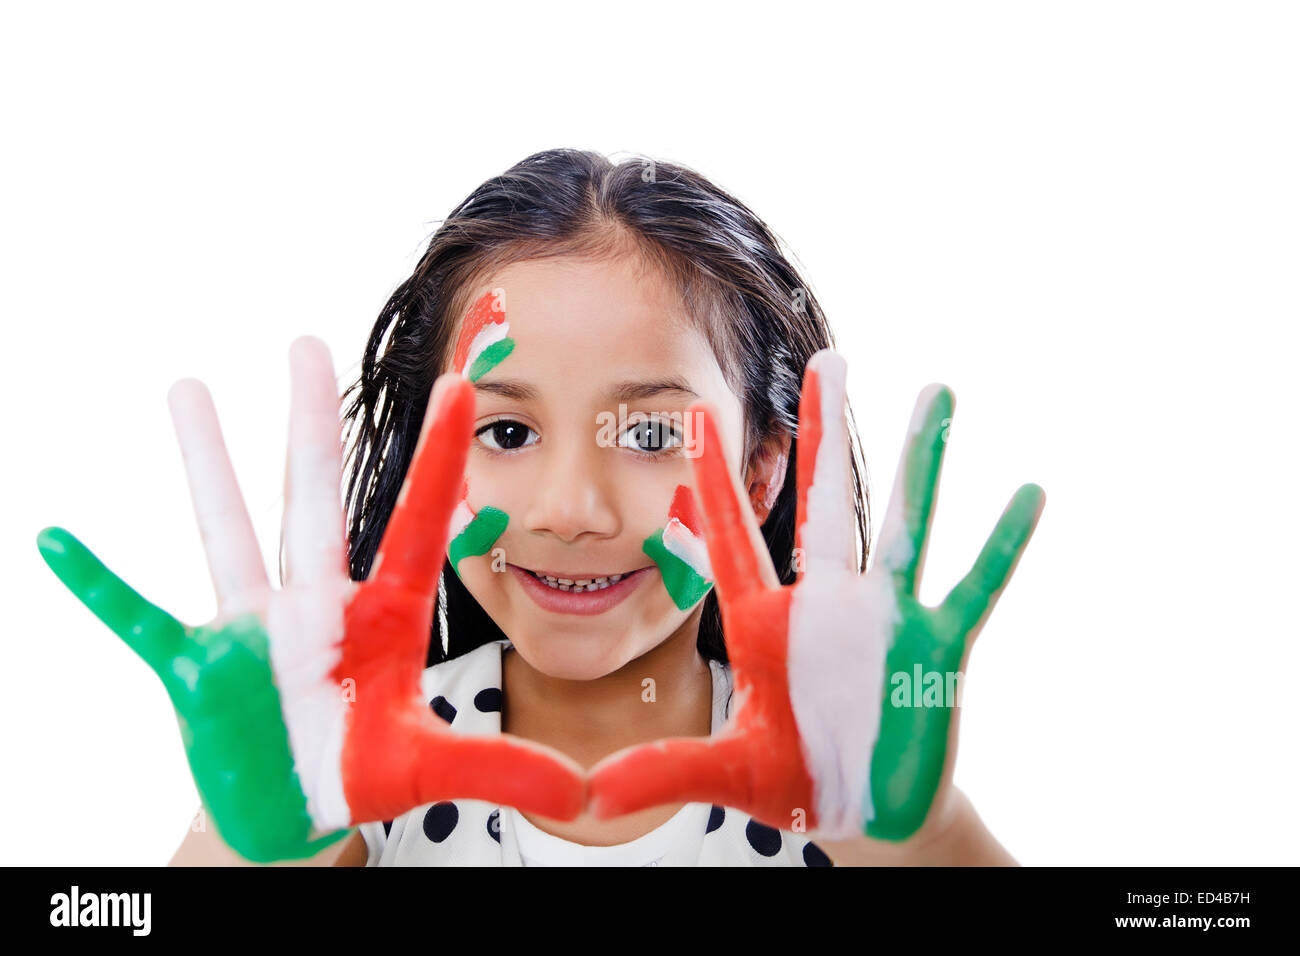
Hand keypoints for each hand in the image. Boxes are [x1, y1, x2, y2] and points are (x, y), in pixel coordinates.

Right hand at [37, 337, 584, 861]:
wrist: (295, 807)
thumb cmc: (363, 770)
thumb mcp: (430, 769)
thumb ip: (500, 768)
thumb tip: (585, 791)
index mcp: (381, 618)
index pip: (414, 524)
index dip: (439, 460)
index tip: (462, 384)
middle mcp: (316, 607)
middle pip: (315, 500)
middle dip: (312, 424)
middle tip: (309, 341)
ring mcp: (252, 631)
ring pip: (229, 531)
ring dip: (206, 463)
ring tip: (188, 386)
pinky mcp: (196, 667)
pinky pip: (137, 618)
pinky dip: (97, 585)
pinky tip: (53, 539)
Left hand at [588, 349, 1044, 841]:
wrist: (863, 812)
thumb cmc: (792, 780)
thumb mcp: (732, 774)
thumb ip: (669, 771)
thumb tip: (588, 796)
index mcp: (765, 623)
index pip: (733, 539)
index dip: (714, 481)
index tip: (697, 414)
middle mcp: (824, 604)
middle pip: (823, 503)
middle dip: (825, 431)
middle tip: (828, 358)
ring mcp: (883, 619)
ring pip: (905, 524)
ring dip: (922, 461)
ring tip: (937, 391)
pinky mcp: (936, 647)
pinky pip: (973, 586)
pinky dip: (1000, 544)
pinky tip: (1028, 494)